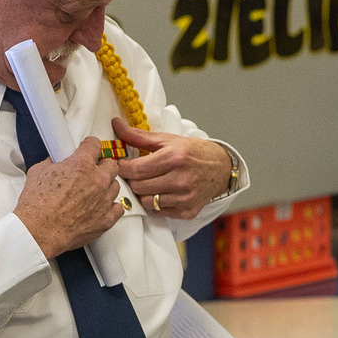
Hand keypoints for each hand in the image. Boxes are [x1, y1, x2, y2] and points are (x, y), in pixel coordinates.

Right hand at [13, 137, 123, 258]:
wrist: (38, 231)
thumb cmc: (37, 205)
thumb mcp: (39, 172)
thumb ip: (53, 162)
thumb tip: (56, 161)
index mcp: (82, 164)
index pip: (95, 144)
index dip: (90, 146)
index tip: (89, 148)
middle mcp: (97, 180)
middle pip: (111, 165)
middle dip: (102, 166)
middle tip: (92, 172)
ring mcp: (104, 200)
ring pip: (115, 186)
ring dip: (106, 187)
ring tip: (93, 193)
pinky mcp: (106, 219)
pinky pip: (118, 208)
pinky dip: (110, 207)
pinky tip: (100, 207)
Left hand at [112, 118, 230, 219]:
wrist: (221, 168)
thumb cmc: (192, 152)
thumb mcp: (167, 140)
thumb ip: (138, 136)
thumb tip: (116, 125)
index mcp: (174, 158)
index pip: (136, 170)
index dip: (122, 168)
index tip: (120, 164)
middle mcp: (181, 179)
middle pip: (139, 187)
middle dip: (132, 180)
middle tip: (135, 173)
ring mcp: (185, 198)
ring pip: (147, 202)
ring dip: (143, 193)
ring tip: (150, 182)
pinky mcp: (187, 211)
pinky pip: (159, 211)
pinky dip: (156, 203)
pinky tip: (162, 192)